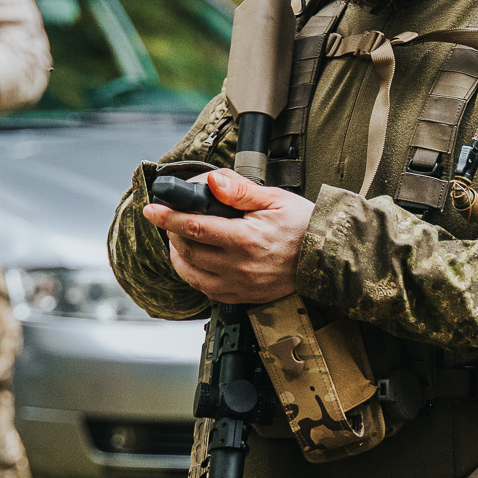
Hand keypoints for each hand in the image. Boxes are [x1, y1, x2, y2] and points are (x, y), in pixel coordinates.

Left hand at [142, 170, 314, 304]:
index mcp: (247, 240)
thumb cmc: (303, 225)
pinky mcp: (243, 296)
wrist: (325, 258)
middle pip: (188, 251)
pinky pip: (206, 289)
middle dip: (172, 232)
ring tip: (178, 239)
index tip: (152, 209)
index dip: (168, 217)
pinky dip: (193, 274)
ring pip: (192, 274)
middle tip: (169, 218)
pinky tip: (195, 260)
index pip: (195, 228)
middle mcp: (240, 267)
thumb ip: (241, 191)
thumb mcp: (275, 199)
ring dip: (178, 255)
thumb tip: (212, 181)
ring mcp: (241, 285)